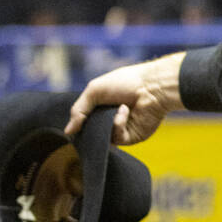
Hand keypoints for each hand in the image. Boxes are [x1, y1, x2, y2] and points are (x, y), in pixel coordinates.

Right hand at [65, 52, 186, 145]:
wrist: (153, 87)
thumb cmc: (125, 83)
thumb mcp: (94, 91)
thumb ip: (79, 110)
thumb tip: (68, 131)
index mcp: (102, 107)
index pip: (84, 121)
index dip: (78, 124)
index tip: (73, 124)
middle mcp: (110, 120)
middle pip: (92, 133)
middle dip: (90, 128)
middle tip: (90, 120)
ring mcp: (122, 130)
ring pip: (103, 138)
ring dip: (106, 124)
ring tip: (115, 107)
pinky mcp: (133, 137)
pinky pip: (118, 138)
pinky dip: (118, 124)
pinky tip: (125, 111)